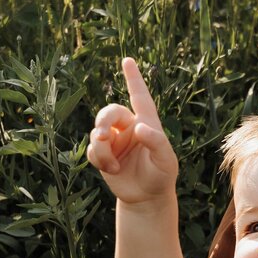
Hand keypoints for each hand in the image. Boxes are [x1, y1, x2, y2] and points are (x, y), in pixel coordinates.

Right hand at [86, 57, 178, 204]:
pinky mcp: (103, 155)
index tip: (128, 60)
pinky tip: (112, 170)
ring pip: (97, 133)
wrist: (147, 197)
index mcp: (146, 123)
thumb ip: (155, 142)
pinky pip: (92, 150)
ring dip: (102, 149)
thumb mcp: (165, 160)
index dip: (134, 79)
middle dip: (103, 121)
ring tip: (113, 166)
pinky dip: (99, 160)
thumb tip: (138, 128)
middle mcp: (128, 128)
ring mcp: (114, 141)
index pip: (139, 97)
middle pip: (109, 112)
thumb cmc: (161, 175)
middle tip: (102, 135)